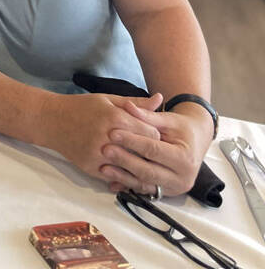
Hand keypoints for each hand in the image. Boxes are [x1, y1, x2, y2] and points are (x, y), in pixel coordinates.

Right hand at [43, 93, 162, 184]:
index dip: (155, 135)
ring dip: (138, 165)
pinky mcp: (92, 168)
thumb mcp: (108, 99)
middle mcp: (108, 138)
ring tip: (141, 161)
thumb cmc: (82, 107)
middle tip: (150, 150)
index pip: (152, 133)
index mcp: (115, 117)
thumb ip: (135, 103)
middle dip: (149, 151)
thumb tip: (160, 99)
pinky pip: (116, 177)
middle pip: (144, 152)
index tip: (153, 135)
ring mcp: (99, 155)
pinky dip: (124, 174)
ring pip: (132, 168)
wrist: (51, 120)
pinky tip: (126, 169)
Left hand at [98, 100, 212, 196]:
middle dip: (125, 160)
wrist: (195, 142)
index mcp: (185, 158)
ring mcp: (173, 188)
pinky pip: (143, 190)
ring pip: (144, 184)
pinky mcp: (164, 192)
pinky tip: (110, 182)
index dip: (132, 141)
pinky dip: (126, 186)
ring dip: (122, 177)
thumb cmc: (181, 128)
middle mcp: (182, 178)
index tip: (112, 132)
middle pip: (148, 170)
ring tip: (103, 168)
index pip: (153, 150)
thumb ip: (147, 115)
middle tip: (104, 150)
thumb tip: (128, 106)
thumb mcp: (168, 119)